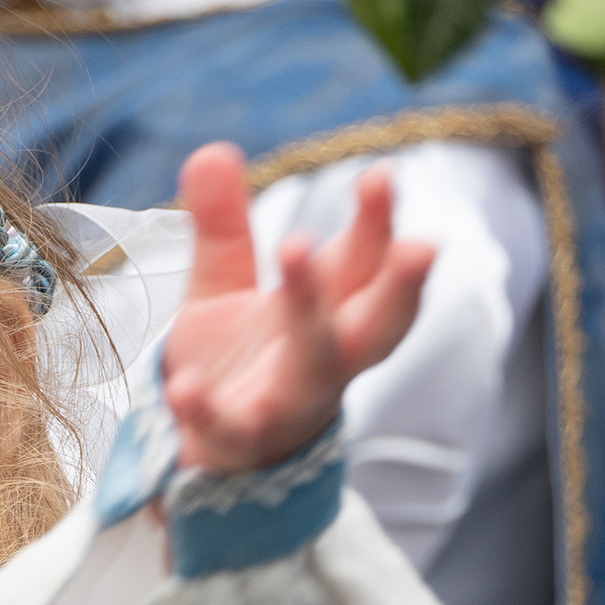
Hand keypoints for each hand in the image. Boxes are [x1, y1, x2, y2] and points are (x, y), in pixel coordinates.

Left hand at [161, 143, 434, 473]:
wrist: (207, 455)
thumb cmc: (236, 366)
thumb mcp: (224, 289)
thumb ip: (222, 226)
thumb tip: (212, 149)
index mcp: (329, 316)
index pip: (365, 266)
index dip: (377, 225)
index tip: (381, 174)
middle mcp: (324, 361)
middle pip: (374, 321)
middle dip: (398, 282)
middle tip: (419, 243)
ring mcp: (286, 404)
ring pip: (316, 364)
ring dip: (312, 312)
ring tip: (294, 248)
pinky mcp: (237, 442)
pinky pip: (227, 426)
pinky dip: (208, 408)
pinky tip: (184, 386)